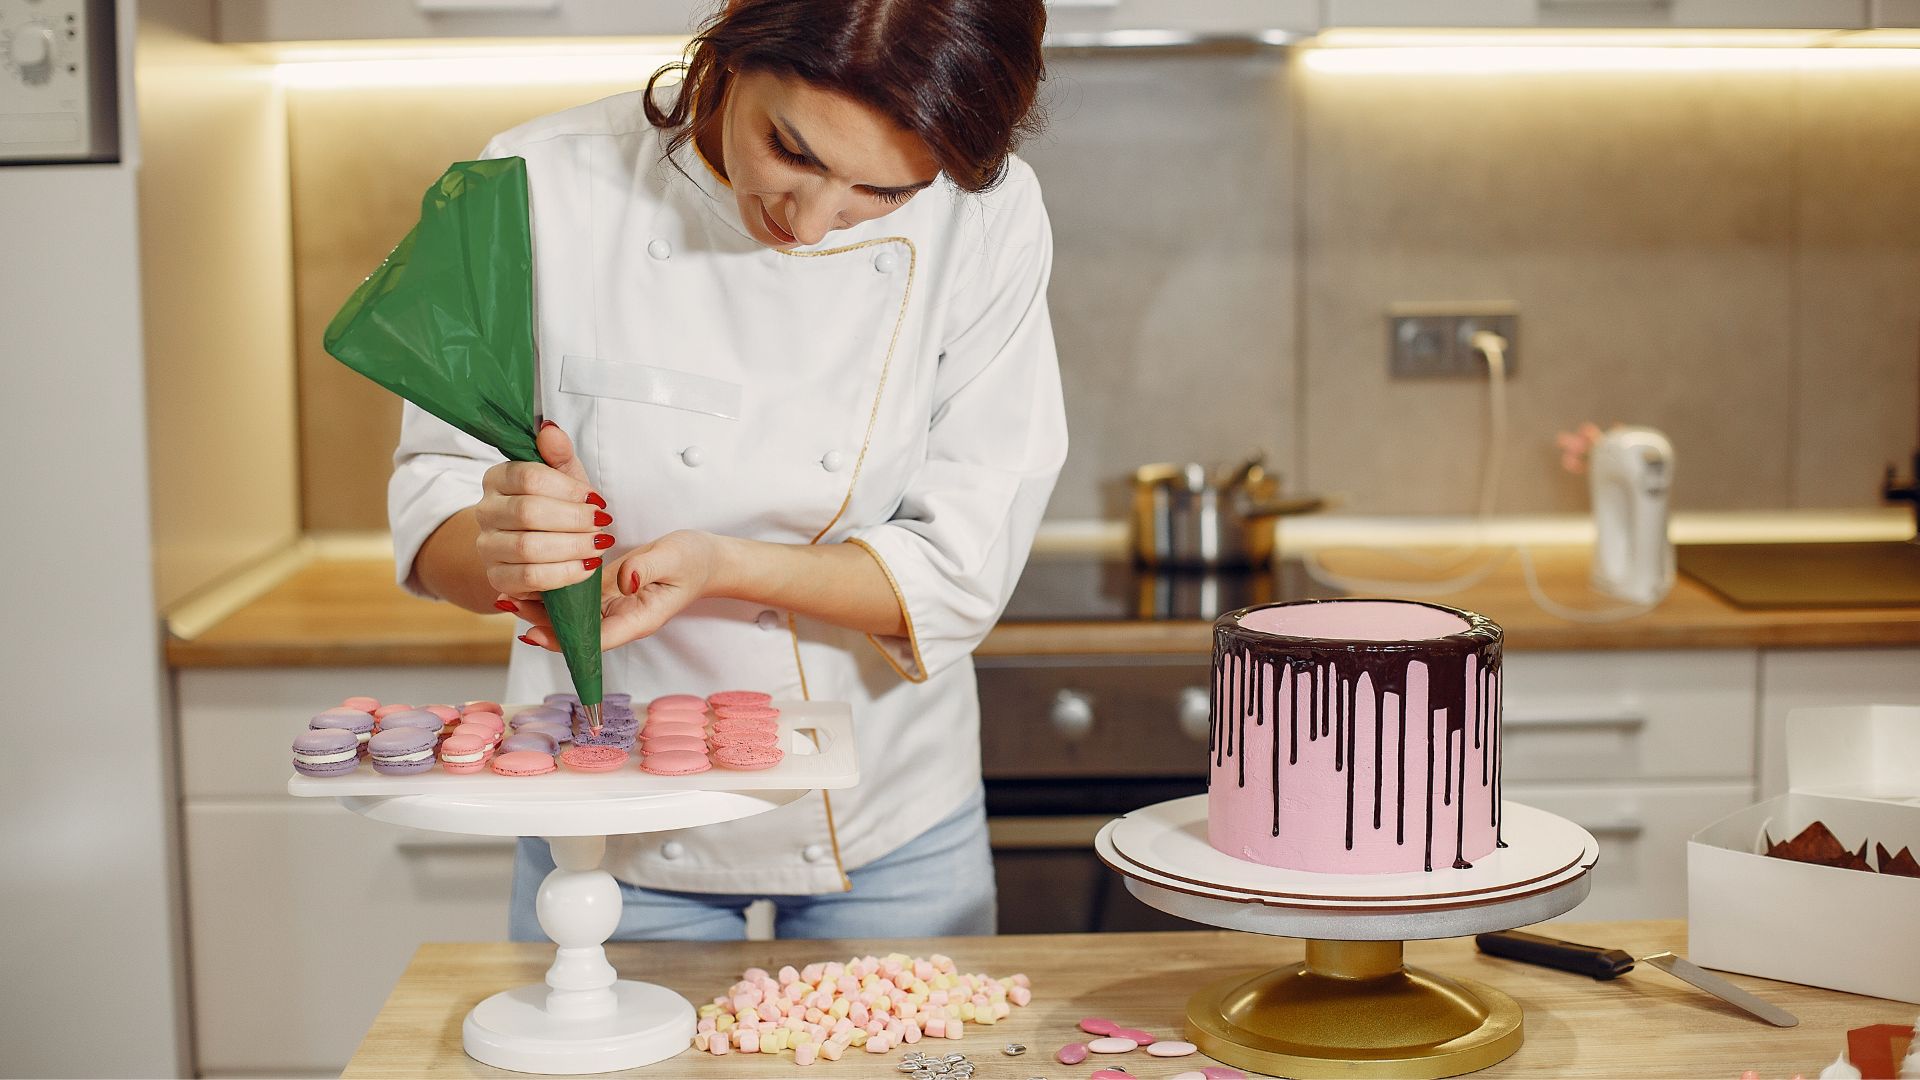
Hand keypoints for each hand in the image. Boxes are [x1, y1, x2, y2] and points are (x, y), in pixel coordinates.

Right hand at [476, 421, 612, 602]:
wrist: (536, 544)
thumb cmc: (554, 504)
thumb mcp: (563, 476)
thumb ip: (559, 454)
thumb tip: (550, 430)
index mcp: (498, 478)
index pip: (528, 478)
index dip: (568, 490)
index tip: (598, 500)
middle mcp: (485, 511)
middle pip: (528, 513)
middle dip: (574, 520)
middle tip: (603, 524)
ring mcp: (487, 546)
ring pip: (528, 548)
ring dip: (572, 547)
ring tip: (599, 545)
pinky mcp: (497, 577)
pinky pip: (529, 578)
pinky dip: (564, 574)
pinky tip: (587, 566)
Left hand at [507, 530, 726, 652]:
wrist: (706, 560)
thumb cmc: (694, 560)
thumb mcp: (674, 558)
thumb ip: (647, 568)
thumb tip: (624, 579)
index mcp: (638, 619)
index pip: (595, 639)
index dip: (563, 639)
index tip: (533, 634)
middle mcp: (620, 619)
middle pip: (575, 631)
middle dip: (540, 621)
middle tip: (508, 603)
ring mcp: (612, 608)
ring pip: (570, 616)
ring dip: (541, 607)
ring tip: (508, 594)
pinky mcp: (607, 593)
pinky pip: (575, 599)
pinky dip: (553, 590)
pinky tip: (530, 578)